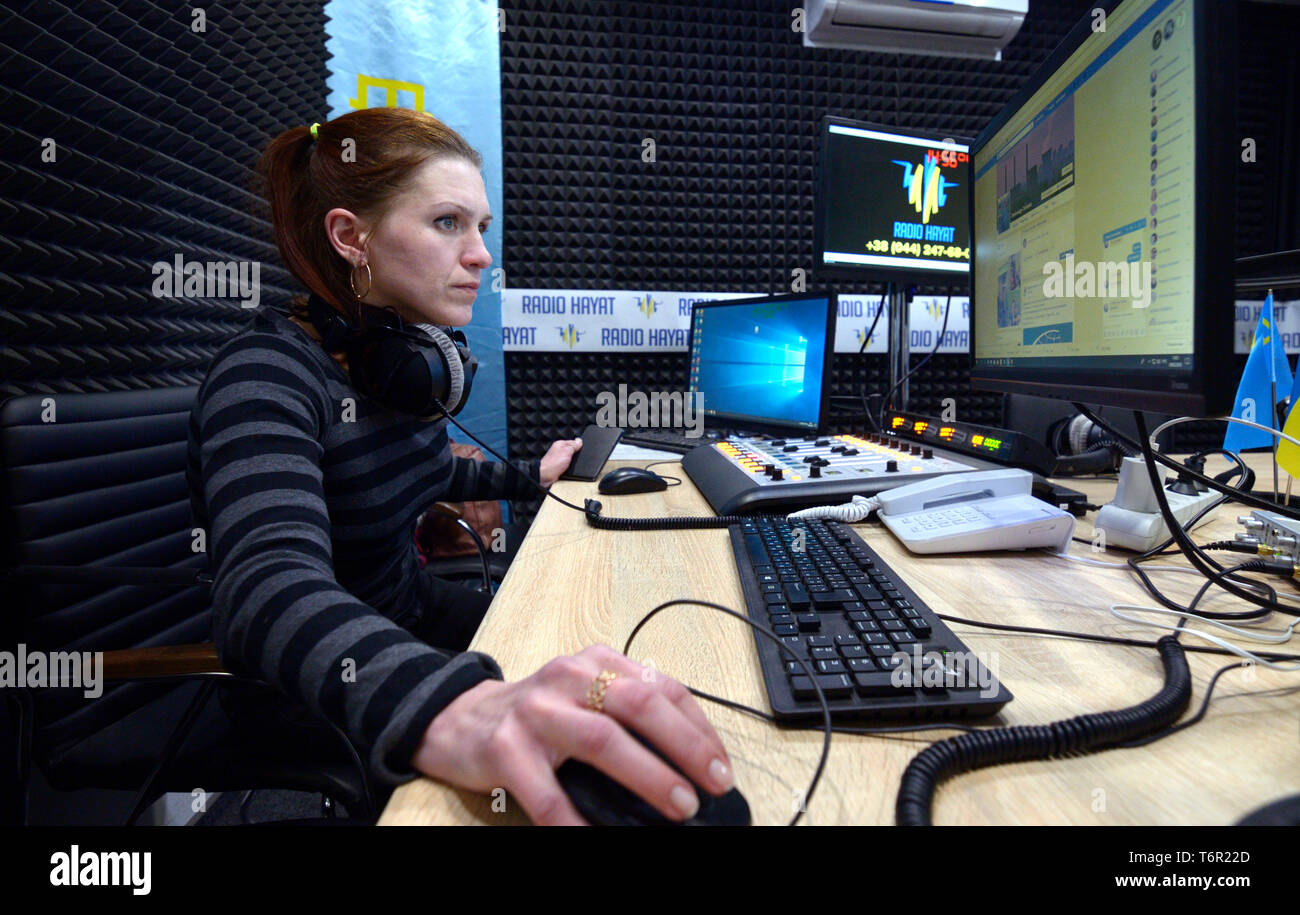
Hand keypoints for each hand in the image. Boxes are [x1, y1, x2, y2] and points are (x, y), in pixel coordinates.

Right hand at [411, 645, 734, 824]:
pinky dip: (577, 822)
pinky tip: (596, 837)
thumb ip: (628, 714)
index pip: (662, 687)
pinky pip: (548, 794)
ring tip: (678, 806)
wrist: (460, 720)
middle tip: (711, 784)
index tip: (721, 766)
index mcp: (597, 663)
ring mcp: (535, 712)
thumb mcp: (586, 696)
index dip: (699, 728)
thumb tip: (690, 763)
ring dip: (647, 775)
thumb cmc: (537, 715)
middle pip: (639, 705)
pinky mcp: (505, 749)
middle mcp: (569, 677)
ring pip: (602, 739)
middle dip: (685, 746)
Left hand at [538, 437, 581, 485]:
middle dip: (576, 455)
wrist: (545, 476)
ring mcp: (559, 459)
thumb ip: (573, 445)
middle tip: (576, 458)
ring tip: (572, 464)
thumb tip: (579, 440)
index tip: (581, 450)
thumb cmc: (553, 463)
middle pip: (572, 451)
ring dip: (573, 462)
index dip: (579, 446)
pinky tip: (569, 469)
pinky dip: (570, 467)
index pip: (573, 442)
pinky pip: (568, 465)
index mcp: (560, 444)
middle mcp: (559, 450)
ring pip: (571, 459)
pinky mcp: (560, 466)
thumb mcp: (567, 451)